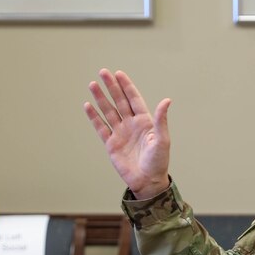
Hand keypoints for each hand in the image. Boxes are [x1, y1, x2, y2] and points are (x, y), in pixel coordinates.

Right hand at [83, 69, 171, 199]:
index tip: (118, 74)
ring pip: (108, 111)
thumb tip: (166, 100)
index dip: (126, 86)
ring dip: (101, 98)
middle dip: (111, 87)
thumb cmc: (158, 161)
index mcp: (144, 121)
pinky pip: (101, 127)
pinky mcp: (111, 144)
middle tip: (103, 72)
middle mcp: (131, 124)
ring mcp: (120, 133)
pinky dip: (94, 117)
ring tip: (92, 85)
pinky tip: (88, 106)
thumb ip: (161, 120)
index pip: (133, 99)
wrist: (147, 181)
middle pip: (119, 101)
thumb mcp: (162, 139)